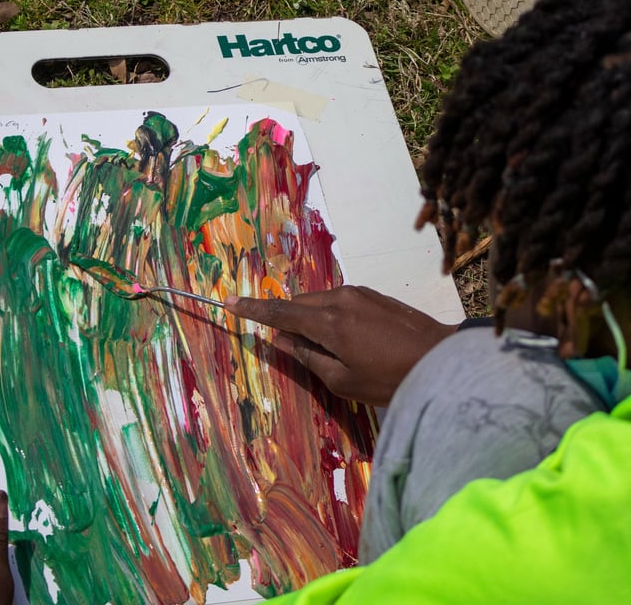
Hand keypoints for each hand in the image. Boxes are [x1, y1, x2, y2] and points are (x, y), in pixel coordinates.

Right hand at [224, 286, 457, 405]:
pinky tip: (345, 337)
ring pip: (319, 302)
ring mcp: (360, 293)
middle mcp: (340, 298)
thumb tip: (280, 341)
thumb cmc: (391, 380)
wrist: (444, 361)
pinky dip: (329, 315)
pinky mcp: (374, 295)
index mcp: (329, 322)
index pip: (280, 312)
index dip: (253, 308)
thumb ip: (307, 357)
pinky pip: (338, 301)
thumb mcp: (343, 381)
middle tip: (289, 343)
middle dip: (287, 319)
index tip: (229, 301)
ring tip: (324, 346)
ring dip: (310, 318)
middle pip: (299, 304)